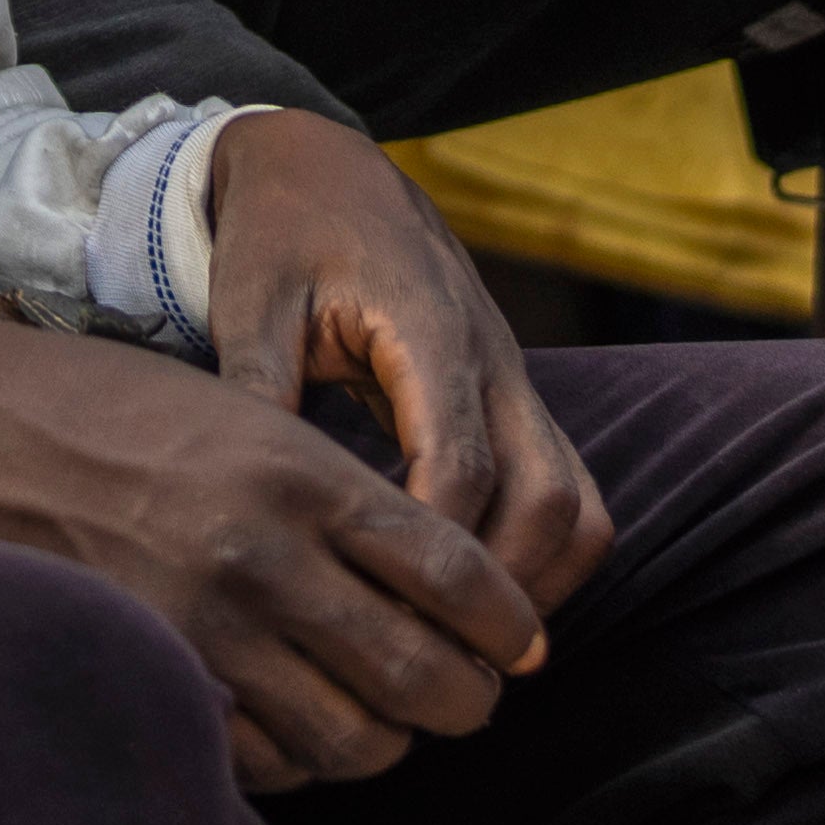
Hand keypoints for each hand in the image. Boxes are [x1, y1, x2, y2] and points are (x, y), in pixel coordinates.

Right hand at [0, 303, 534, 787]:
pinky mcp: (158, 674)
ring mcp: (206, 626)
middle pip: (424, 677)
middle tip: (469, 694)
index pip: (454, 574)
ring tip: (388, 717)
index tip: (523, 645)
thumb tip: (450, 584)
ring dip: (390, 741)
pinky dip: (303, 759)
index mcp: (301, 474)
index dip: (508, 625)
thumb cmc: (125, 411)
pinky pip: (269, 759)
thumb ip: (348, 498)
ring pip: (356, 739)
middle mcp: (263, 555)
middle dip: (468, 701)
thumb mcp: (253, 415)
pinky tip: (301, 724)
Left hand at [189, 117, 608, 624]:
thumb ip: (257, 387)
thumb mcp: (252, 298)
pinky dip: (546, 557)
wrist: (331, 169)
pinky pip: (571, 494)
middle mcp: (493, 362)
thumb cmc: (283, 234)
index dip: (435, 550)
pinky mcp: (516, 402)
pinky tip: (478, 599)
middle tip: (432, 655)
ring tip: (461, 646)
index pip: (460, 464)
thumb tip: (246, 500)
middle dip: (501, 588)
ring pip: (578, 507)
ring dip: (537, 583)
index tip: (387, 613)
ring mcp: (516, 383)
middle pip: (548, 500)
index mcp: (429, 332)